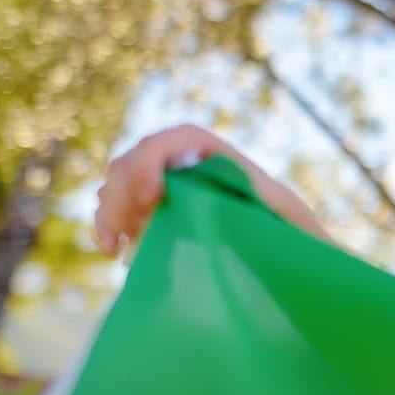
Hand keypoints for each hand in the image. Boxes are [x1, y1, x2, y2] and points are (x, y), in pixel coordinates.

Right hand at [93, 124, 334, 255]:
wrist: (272, 256)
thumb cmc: (286, 234)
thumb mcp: (289, 216)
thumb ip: (280, 203)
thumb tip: (261, 195)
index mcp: (221, 157)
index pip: (179, 138)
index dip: (153, 159)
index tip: (151, 198)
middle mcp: (186, 163)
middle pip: (138, 158)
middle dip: (126, 192)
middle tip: (133, 228)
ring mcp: (161, 186)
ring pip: (117, 181)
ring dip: (112, 210)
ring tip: (122, 243)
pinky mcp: (147, 213)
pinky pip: (111, 208)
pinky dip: (105, 225)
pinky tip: (112, 249)